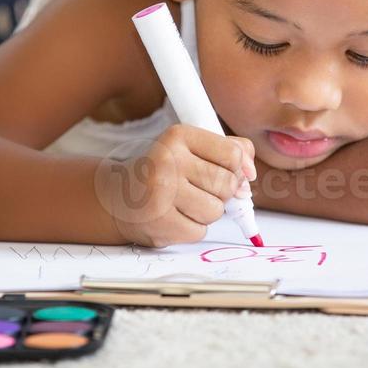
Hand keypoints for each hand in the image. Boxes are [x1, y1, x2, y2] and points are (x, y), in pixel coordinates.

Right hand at [97, 124, 255, 248]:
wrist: (117, 197)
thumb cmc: (163, 171)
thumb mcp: (191, 148)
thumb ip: (229, 150)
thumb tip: (250, 173)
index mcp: (178, 136)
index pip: (233, 153)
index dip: (237, 167)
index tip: (226, 171)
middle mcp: (167, 161)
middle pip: (228, 184)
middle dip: (222, 191)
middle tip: (199, 187)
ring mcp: (162, 193)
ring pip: (216, 210)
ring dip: (207, 211)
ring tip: (184, 202)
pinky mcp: (160, 223)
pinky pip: (199, 230)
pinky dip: (192, 227)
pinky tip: (174, 216)